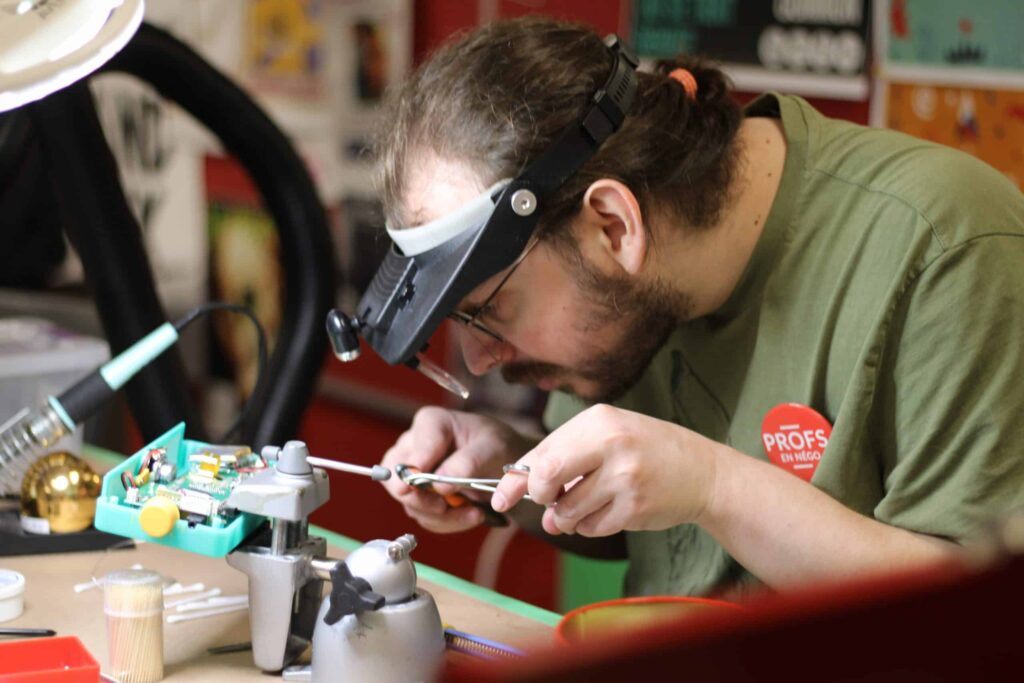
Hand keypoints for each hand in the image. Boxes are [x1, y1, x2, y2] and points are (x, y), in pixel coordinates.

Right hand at [381, 407, 535, 532]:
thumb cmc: (496, 447)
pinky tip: (470, 513)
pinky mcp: (419, 496)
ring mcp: (412, 473)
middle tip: (443, 507)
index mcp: (431, 423)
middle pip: (397, 477)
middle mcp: (414, 447)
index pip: (418, 447)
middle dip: (422, 498)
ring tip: (474, 511)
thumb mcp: (492, 449)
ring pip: (409, 502)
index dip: (418, 467)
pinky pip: (423, 516)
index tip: (423, 484)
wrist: (502, 466)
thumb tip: (440, 484)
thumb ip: (467, 463)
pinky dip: (447, 521)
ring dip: (442, 515)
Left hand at [491, 404, 718, 536]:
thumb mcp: (608, 436)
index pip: (542, 452)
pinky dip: (590, 526)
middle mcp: (611, 444)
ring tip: (585, 505)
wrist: (703, 470)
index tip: (501, 496)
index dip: (516, 479)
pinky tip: (608, 511)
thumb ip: (565, 459)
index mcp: (599, 420)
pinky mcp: (635, 506)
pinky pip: (591, 527)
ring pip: (567, 510)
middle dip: (538, 495)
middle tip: (548, 500)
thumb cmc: (647, 450)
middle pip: (546, 476)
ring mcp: (624, 477)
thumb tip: (527, 496)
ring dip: (567, 517)